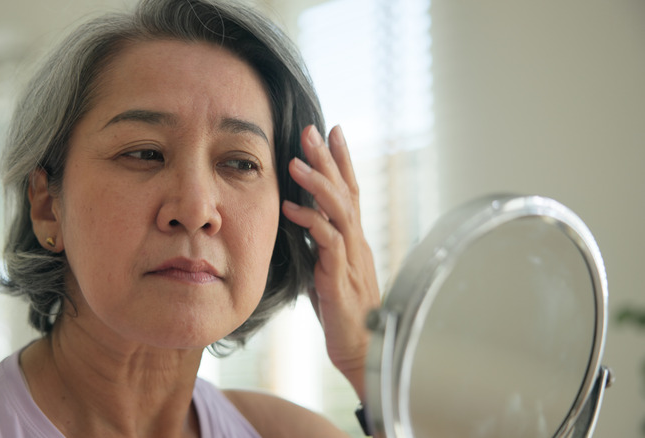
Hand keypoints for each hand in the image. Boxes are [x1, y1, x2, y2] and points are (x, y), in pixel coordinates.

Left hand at [281, 124, 380, 399]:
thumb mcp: (329, 270)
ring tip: (295, 160)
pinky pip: (327, 242)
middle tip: (312, 129)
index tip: (332, 131)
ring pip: (340, 210)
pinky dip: (310, 221)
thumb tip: (303, 223)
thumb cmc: (344, 312)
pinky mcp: (341, 277)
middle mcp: (357, 242)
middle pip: (346, 190)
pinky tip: (290, 208)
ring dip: (317, 183)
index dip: (342, 160)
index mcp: (354, 239)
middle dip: (329, 158)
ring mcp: (352, 258)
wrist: (364, 350)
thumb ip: (321, 245)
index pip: (351, 191)